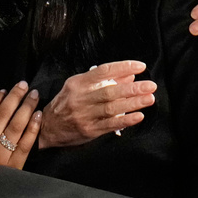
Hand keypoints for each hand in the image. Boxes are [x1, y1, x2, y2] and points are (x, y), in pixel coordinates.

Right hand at [0, 81, 40, 197]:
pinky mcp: (14, 167)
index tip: (3, 89)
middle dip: (15, 97)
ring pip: (17, 127)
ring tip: (34, 95)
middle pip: (3, 116)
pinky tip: (38, 115)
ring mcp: (1, 158)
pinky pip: (26, 144)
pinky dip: (33, 128)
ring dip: (27, 108)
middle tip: (24, 85)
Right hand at [39, 61, 155, 148]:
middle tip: (150, 85)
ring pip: (112, 108)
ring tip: (149, 98)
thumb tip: (128, 75)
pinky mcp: (89, 130)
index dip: (122, 67)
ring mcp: (84, 115)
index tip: (139, 66)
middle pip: (110, 91)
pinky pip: (110, 124)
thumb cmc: (65, 105)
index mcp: (77, 84)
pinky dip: (125, 120)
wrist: (46, 128)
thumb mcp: (78, 87)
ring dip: (133, 103)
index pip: (103, 71)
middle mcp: (80, 98)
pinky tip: (138, 116)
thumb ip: (102, 81)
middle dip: (133, 88)